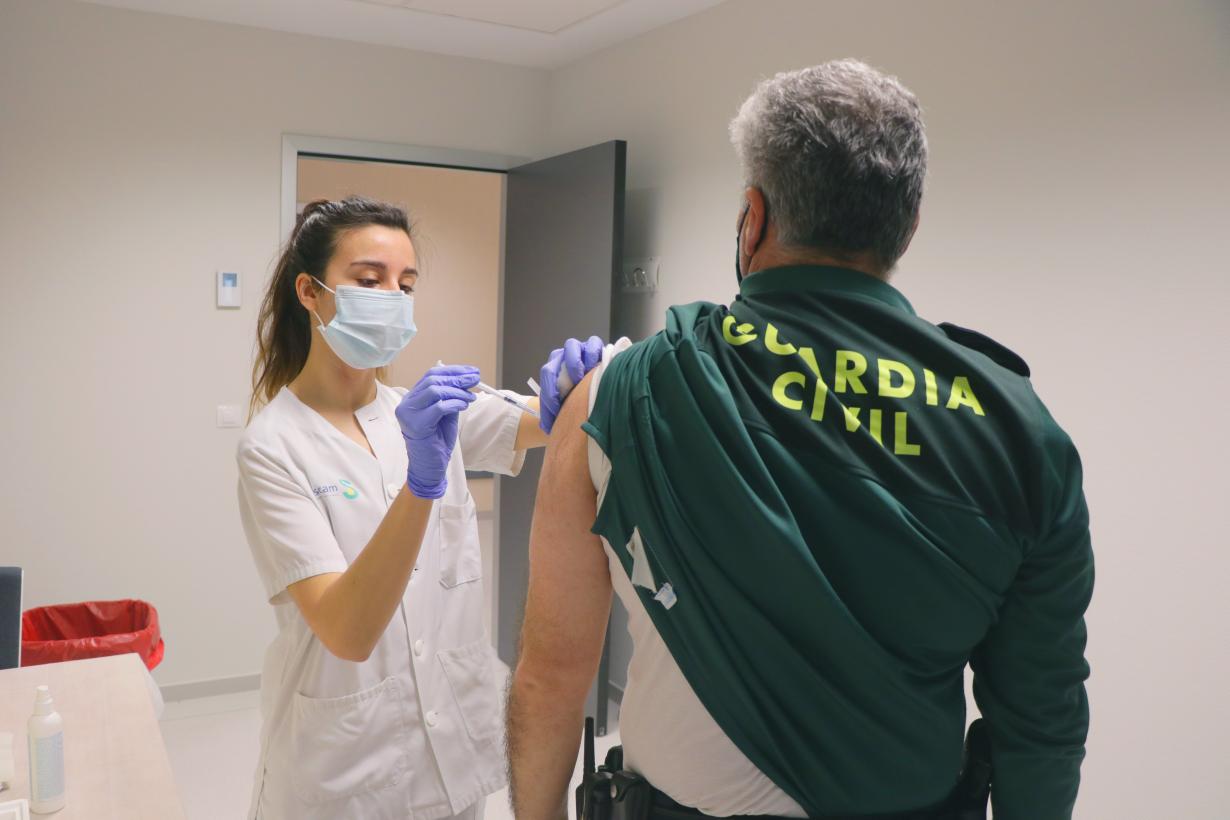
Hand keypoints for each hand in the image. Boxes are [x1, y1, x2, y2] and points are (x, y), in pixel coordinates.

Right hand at [396, 365, 479, 498]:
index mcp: (412, 398)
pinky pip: (438, 407)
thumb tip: (467, 380)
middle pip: (433, 380)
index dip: (453, 371)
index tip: (471, 371)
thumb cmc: (437, 441)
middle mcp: (407, 404)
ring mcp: (409, 414)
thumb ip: (451, 397)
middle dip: (457, 378)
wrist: (429, 467)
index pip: (431, 375)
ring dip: (457, 391)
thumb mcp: (446, 414)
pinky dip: (454, 403)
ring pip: (435, 391)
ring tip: (471, 397)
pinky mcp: (417, 425)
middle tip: (476, 379)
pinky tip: (464, 405)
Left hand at [539, 336, 603, 433]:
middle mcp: (563, 356)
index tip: (556, 409)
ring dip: (576, 362)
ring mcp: (578, 349)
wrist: (591, 385)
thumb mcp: (563, 405)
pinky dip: (594, 354)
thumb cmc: (575, 396)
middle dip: (562, 374)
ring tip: (583, 378)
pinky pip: (593, 343)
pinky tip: (598, 369)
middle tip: (571, 389)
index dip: (550, 393)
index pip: (547, 375)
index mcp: (553, 368)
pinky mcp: (595, 346)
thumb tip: (546, 428)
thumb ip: (554, 414)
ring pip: (572, 346)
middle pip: (556, 356)